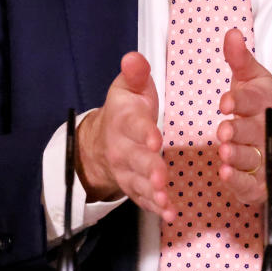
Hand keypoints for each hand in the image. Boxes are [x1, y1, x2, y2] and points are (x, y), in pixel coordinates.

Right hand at [75, 52, 178, 220]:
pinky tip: (170, 213)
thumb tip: (133, 57)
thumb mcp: (128, 87)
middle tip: (161, 177)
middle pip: (135, 159)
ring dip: (153, 193)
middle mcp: (122, 148)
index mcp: (124, 120)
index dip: (144, 133)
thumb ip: (135, 74)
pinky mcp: (134, 187)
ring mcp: (127, 171)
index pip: (134, 126)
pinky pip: (143, 200)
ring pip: (139, 183)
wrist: (101, 140)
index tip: (156, 139)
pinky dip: (155, 208)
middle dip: (149, 168)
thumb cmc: (125, 109)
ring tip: (166, 200)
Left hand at [217, 28, 271, 203]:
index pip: (252, 101)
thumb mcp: (256, 81)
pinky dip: (239, 182)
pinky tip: (227, 175)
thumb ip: (240, 59)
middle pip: (252, 132)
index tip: (226, 102)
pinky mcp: (258, 183)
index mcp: (264, 104)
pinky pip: (250, 185)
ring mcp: (263, 159)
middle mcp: (264, 132)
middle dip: (238, 131)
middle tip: (225, 130)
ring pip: (250, 159)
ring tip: (226, 153)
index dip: (239, 101)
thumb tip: (231, 33)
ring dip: (238, 156)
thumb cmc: (267, 110)